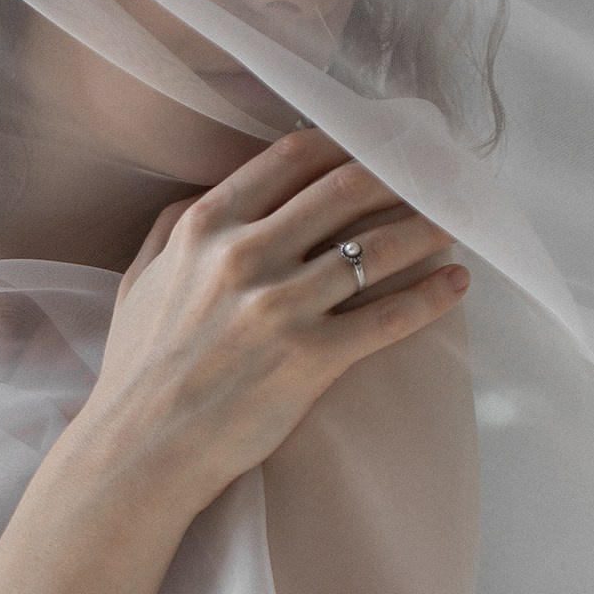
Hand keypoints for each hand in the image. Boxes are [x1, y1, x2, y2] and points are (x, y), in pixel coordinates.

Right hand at [83, 130, 467, 515]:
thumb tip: (210, 194)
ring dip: (427, 228)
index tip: (376, 143)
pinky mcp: (311, 359)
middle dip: (398, 175)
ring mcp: (281, 307)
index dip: (345, 144)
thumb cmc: (137, 372)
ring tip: (455, 221)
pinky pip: (389, 316)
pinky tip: (457, 281)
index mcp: (206, 228)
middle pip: (345, 192)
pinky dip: (431, 295)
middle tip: (433, 172)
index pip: (292, 161)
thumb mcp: (138, 281)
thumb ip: (173, 228)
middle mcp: (246, 256)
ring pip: (376, 249)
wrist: (140, 450)